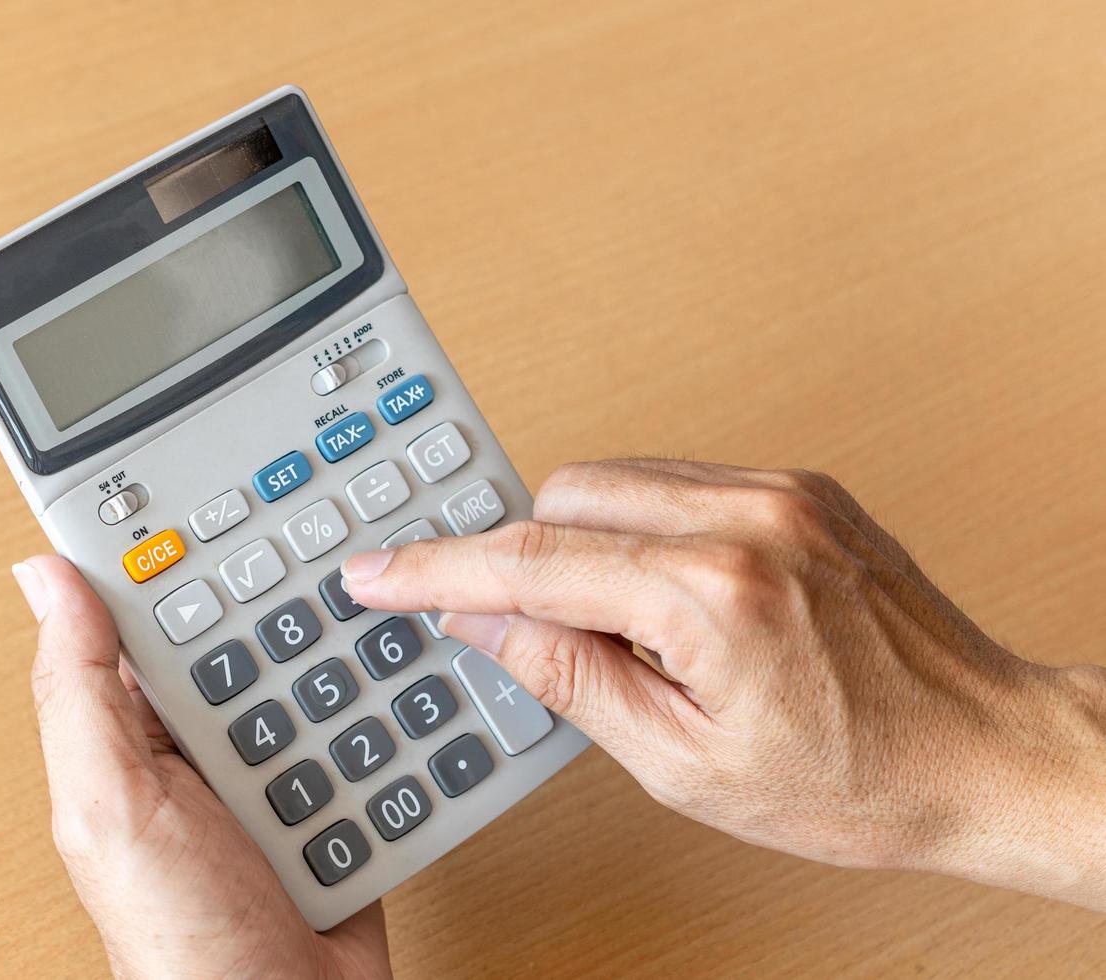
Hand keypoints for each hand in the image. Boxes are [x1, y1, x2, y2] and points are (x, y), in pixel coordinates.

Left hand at [13, 556, 392, 978]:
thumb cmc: (178, 944)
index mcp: (137, 732)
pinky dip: (396, 716)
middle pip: (256, 634)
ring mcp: (278, 775)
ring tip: (391, 603)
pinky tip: (413, 685)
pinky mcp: (340, 806)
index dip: (188, 550)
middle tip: (342, 541)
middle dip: (295, 599)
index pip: (159, 613)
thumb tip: (43, 576)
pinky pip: (375, 736)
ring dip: (356, 654)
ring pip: (322, 676)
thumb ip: (79, 692)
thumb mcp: (107, 805)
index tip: (233, 488)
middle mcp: (206, 746)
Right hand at [340, 459, 1105, 909]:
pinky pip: (676, 480)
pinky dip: (640, 529)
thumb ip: (568, 676)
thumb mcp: (683, 764)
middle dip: (524, 559)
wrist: (985, 754)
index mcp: (712, 593)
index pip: (531, 560)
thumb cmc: (860, 778)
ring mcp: (779, 493)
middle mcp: (746, 518)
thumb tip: (484, 620)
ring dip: (584, 543)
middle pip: (565, 494)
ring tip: (631, 636)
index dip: (437, 568)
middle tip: (538, 637)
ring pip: (616, 477)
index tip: (377, 570)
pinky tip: (668, 599)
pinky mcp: (799, 488)